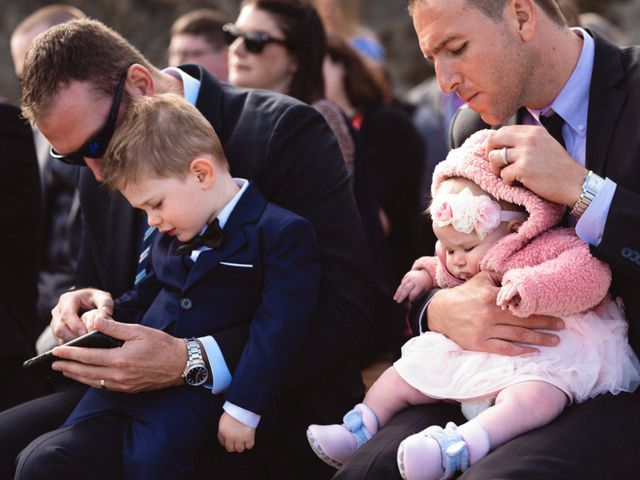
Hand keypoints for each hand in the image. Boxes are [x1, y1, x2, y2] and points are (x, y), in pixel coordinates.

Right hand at [51, 288, 113, 343]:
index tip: (86, 334)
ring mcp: (55, 322)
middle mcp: (58, 311)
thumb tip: (102, 318)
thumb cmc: (96, 299)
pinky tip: (83, 346)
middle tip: (87, 342)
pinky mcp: (57, 331)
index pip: (67, 314)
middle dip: (73, 336)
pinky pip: (61, 340)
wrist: (89, 301)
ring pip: (59, 336)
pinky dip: (71, 345)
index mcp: (67, 299)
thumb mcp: (103, 298)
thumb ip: (105, 306)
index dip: (75, 325)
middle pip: (60, 328)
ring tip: (86, 344)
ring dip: (72, 342)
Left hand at [51, 316, 185, 391]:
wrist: (181, 364)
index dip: (71, 353)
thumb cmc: (162, 345)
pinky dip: (91, 381)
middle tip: (54, 363)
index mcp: (120, 359)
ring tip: (65, 371)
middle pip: (86, 372)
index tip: (57, 351)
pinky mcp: (128, 389)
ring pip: (93, 382)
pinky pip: (103, 386)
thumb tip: (95, 321)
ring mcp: (123, 385)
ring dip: (77, 376)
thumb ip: (115, 328)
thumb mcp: (139, 331)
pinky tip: (86, 377)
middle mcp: (119, 375)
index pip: (88, 356)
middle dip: (68, 367)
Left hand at [218, 412, 255, 452]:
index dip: (227, 442)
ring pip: (240, 449)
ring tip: (244, 439)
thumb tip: (226, 438)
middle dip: (233, 445)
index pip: (222, 443)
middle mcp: (230, 437)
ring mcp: (240, 438)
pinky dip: (249, 443)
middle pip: (230, 449)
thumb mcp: (224, 419)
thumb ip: (224, 429)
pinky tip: (249, 438)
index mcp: (222, 431)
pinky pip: (249, 446)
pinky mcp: (249, 437)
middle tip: (237, 440)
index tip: (230, 440)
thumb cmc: (234, 410)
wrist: (244, 406)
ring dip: (242, 445)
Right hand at [394, 270, 433, 302]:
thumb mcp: (426, 291)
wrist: (426, 274)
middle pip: (406, 289)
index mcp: (420, 285)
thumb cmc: (426, 285)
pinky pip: (402, 282)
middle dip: (402, 296)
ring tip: (395, 298)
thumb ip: (420, 296)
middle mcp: (414, 280)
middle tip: (398, 301)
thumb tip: (413, 303)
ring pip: (402, 285)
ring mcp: (410, 277)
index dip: (411, 298)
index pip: (413, 293)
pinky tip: (397, 293)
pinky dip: (400, 287)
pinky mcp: (407, 275)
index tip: (409, 303)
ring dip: (398, 292)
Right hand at [427, 271, 563, 355]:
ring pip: (517, 336)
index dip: (540, 308)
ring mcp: (485, 331)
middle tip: (562, 327)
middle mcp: (490, 314)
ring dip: (539, 339)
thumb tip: (519, 275)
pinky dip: (520, 351)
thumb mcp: (480, 279)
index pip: (521, 304)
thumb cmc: (463, 294)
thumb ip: (500, 277)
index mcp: (492, 297)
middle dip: (546, 324)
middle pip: (524, 321)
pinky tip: (534, 352)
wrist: (440, 312)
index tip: (557, 310)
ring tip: (555, 341)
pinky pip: (504, 349)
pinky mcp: (480, 344)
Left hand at [485, 125, 586, 206]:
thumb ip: (526, 141)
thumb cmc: (558, 168)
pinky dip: (507, 181)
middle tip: (495, 164)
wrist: (575, 184)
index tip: (495, 153)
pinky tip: (517, 183)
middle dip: (489, 153)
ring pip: (494, 158)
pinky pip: (503, 174)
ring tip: (508, 175)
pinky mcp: (523, 169)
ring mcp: (525, 153)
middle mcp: (529, 139)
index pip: (503, 131)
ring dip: (497, 169)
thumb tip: (499, 143)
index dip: (495, 143)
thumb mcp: (544, 145)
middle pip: (493, 140)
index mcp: (533, 131)